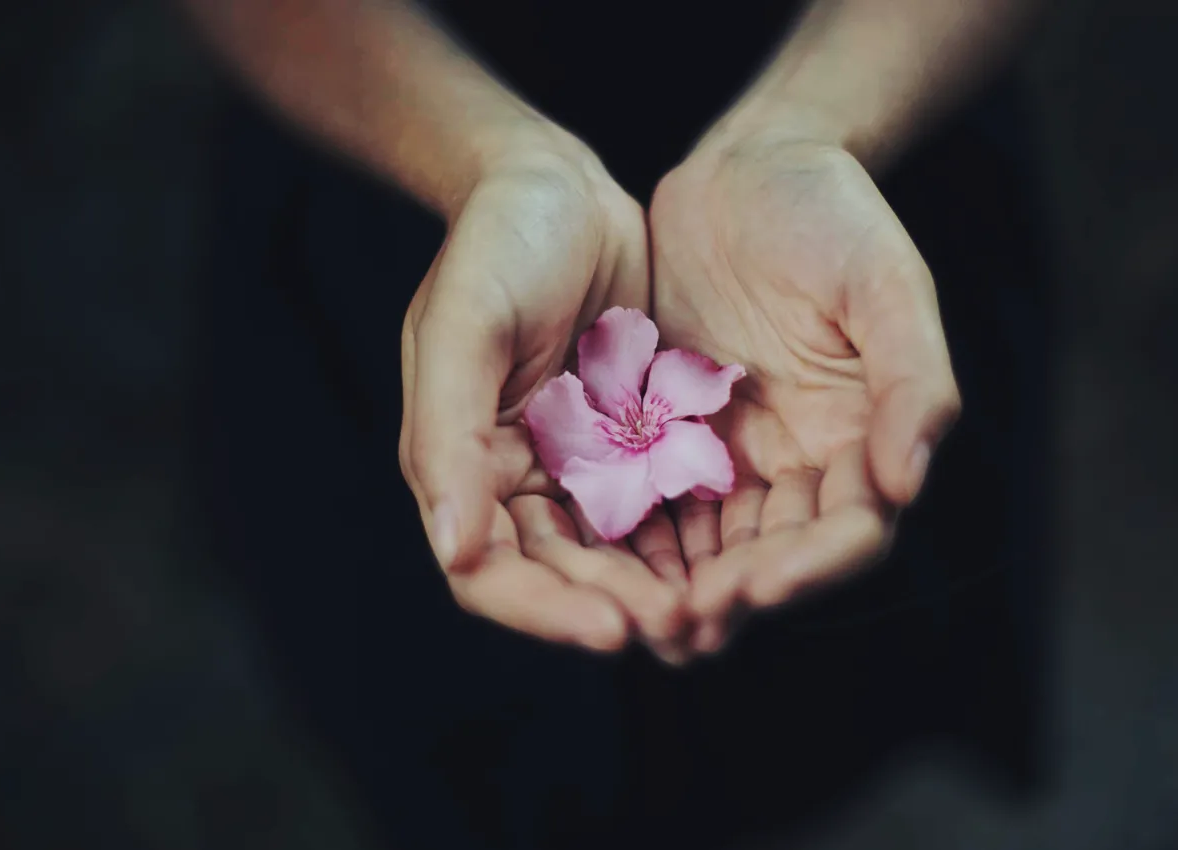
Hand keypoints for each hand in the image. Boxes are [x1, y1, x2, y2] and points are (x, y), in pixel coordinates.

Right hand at [400, 131, 683, 653]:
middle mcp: (516, 476)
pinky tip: (729, 555)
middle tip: (680, 627)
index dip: (545, 610)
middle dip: (615, 605)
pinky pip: (657, 504)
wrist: (558, 184)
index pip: (489, 570)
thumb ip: (449, 435)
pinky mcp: (629, 440)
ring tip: (711, 609)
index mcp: (462, 463)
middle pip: (560, 573)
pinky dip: (686, 538)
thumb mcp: (463, 324)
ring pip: (615, 552)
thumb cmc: (496, 243)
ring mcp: (576, 461)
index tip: (611, 629)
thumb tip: (454, 548)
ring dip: (657, 587)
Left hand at [650, 127, 961, 652]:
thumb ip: (912, 380)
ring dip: (683, 586)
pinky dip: (640, 537)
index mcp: (866, 437)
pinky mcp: (677, 433)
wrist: (751, 167)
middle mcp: (804, 460)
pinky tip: (602, 562)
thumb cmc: (833, 215)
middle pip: (778, 553)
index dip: (810, 567)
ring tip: (641, 618)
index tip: (759, 586)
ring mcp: (739, 451)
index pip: (849, 529)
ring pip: (715, 543)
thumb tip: (907, 483)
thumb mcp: (887, 283)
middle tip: (684, 622)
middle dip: (736, 593)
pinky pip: (659, 499)